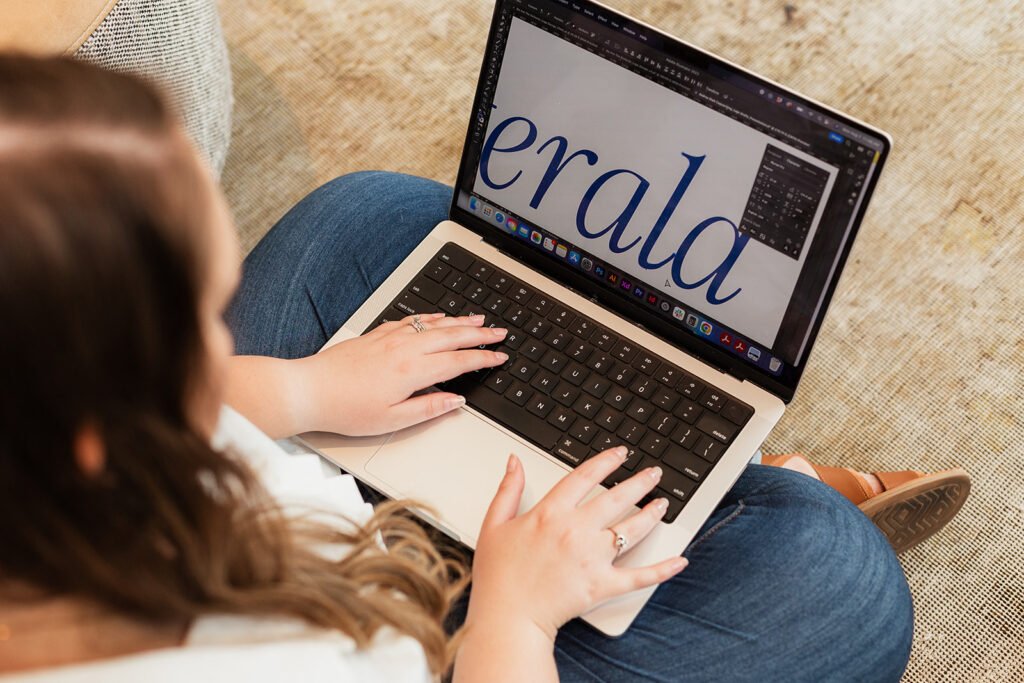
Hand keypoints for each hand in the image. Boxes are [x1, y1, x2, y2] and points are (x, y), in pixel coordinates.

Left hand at [297, 312, 507, 434]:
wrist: (310, 389)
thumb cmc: (346, 409)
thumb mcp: (392, 420)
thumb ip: (429, 409)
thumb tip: (456, 401)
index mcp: (412, 371)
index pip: (459, 361)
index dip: (483, 359)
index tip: (500, 357)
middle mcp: (404, 349)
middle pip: (452, 336)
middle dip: (480, 334)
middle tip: (500, 333)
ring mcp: (390, 338)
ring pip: (434, 324)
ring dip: (460, 321)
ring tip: (479, 319)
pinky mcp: (377, 335)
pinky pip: (412, 320)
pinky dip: (431, 317)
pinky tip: (439, 317)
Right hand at [465, 447, 688, 641]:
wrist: (506, 617)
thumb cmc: (497, 575)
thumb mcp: (494, 524)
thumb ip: (508, 490)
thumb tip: (515, 462)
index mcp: (550, 513)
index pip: (585, 476)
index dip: (606, 461)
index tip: (620, 454)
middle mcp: (576, 530)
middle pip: (616, 497)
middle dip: (639, 482)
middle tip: (654, 474)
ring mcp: (592, 558)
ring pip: (631, 530)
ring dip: (651, 514)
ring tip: (663, 504)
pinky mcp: (602, 585)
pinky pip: (639, 576)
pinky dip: (662, 569)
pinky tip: (679, 560)